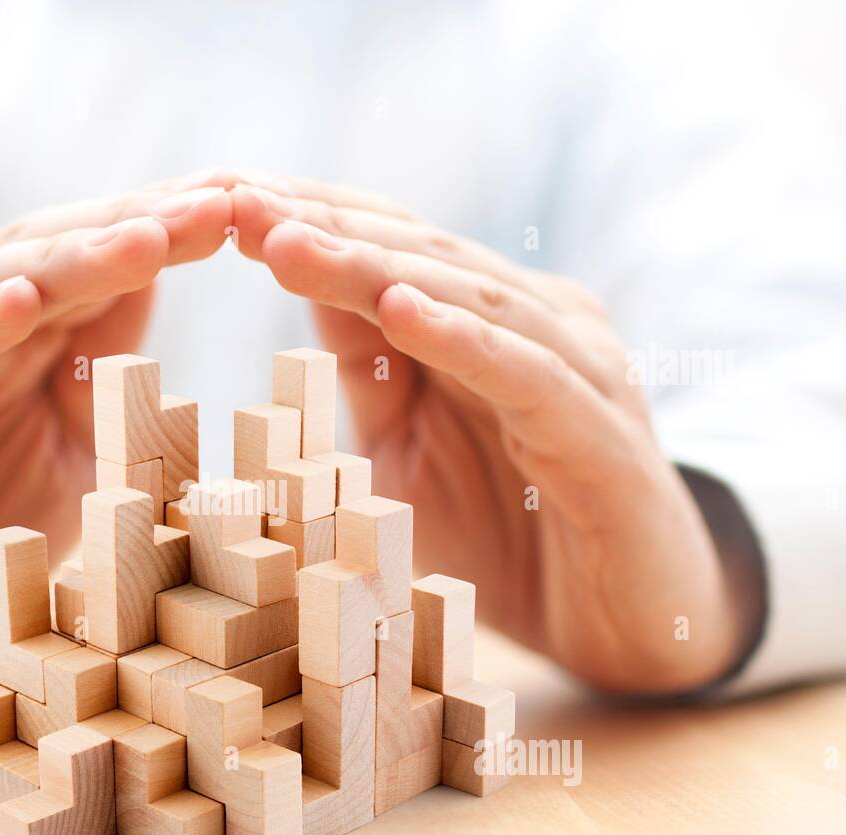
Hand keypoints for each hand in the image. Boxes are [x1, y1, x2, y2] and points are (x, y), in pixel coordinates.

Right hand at [0, 174, 233, 670]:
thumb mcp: (69, 462)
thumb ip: (110, 394)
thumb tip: (170, 317)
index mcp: (20, 339)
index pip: (101, 270)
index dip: (170, 237)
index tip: (249, 212)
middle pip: (55, 258)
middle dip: (138, 229)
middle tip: (220, 204)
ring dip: (68, 263)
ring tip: (144, 240)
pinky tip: (16, 303)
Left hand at [231, 174, 761, 692]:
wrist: (625, 623)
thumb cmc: (509, 538)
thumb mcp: (410, 452)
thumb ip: (371, 376)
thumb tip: (309, 293)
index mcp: (488, 326)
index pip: (392, 251)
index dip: (310, 222)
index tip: (221, 200)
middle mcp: (539, 326)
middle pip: (422, 257)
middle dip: (325, 228)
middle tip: (237, 200)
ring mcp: (579, 371)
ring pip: (470, 299)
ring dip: (376, 269)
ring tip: (290, 243)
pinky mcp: (603, 433)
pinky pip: (527, 376)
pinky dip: (464, 342)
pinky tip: (400, 310)